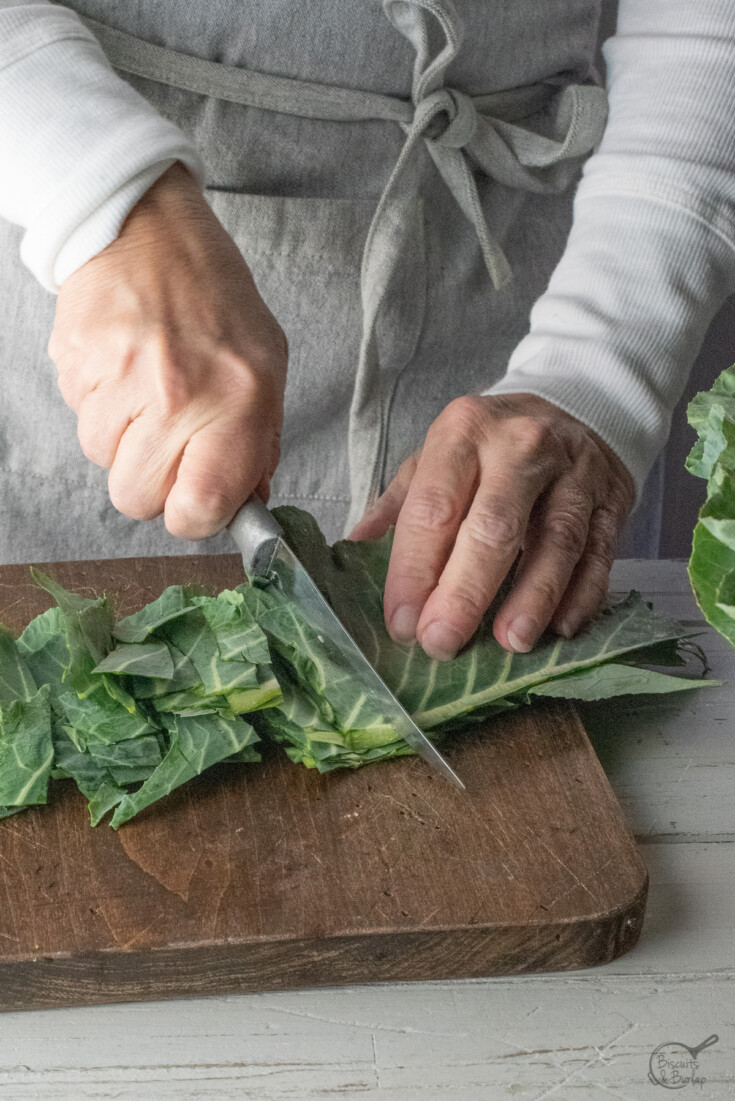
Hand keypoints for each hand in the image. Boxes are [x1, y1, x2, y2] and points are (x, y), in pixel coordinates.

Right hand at [48, 162, 287, 538]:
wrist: (148, 229)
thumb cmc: (214, 297)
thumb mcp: (266, 365)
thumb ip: (259, 441)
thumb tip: (246, 501)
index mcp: (238, 401)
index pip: (201, 506)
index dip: (192, 517)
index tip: (194, 503)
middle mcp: (178, 394)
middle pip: (137, 497)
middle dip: (150, 483)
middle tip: (167, 442)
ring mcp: (121, 379)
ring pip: (102, 461)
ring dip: (122, 439)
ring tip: (145, 389)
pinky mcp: (77, 364)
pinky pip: (79, 418)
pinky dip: (98, 405)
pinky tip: (122, 367)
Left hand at [350, 394, 634, 658]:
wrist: (575, 403)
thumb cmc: (492, 445)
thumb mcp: (437, 457)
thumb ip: (400, 505)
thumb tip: (353, 552)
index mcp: (463, 434)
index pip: (434, 508)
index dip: (415, 570)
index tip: (402, 622)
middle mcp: (520, 447)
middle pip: (493, 527)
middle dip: (465, 592)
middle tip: (443, 643)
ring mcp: (573, 472)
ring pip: (556, 541)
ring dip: (533, 597)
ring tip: (510, 643)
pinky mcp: (611, 499)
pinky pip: (600, 552)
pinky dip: (582, 593)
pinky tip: (562, 627)